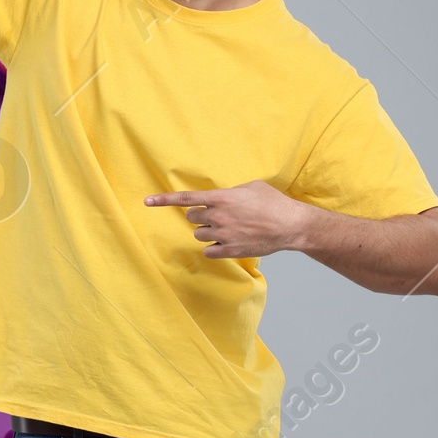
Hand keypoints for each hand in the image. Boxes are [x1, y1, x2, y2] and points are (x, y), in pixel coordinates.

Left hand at [144, 179, 312, 258]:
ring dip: (208, 231)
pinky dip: (215, 247)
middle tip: (217, 216)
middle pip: (192, 218)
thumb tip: (221, 198)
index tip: (147, 201)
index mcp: (222, 198)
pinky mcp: (229, 250)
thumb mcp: (251, 187)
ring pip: (199, 234)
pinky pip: (209, 250)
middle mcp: (218, 216)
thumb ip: (230, 192)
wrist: (291, 225)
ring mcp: (222, 234)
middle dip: (200, 216)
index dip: (164, 200)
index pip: (186, 198)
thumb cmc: (274, 203)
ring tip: (229, 228)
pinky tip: (228, 242)